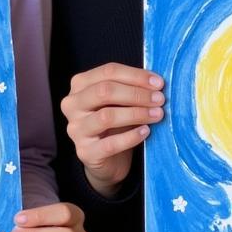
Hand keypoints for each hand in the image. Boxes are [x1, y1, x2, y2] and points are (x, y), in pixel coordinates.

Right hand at [61, 63, 164, 196]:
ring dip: (136, 114)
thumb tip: (156, 83)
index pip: (108, 72)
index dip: (136, 75)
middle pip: (104, 91)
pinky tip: (146, 132)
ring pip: (107, 116)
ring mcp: (76, 129)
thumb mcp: (120, 101)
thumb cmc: (115, 123)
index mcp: (80, 84)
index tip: (159, 83)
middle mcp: (72, 104)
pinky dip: (131, 137)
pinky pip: (110, 144)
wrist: (108, 159)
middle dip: (136, 94)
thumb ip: (131, 88)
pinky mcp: (85, 152)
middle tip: (159, 99)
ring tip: (157, 114)